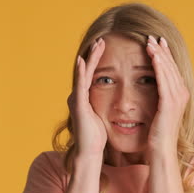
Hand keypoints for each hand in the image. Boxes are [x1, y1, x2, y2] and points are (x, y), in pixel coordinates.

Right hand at [67, 37, 106, 157]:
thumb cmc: (97, 138)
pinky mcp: (79, 106)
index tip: (107, 47)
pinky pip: (81, 86)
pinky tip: (85, 61)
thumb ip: (104, 106)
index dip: (99, 61)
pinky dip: (83, 72)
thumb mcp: (102, 117)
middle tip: (102, 39)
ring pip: (84, 74)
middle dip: (95, 55)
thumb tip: (116, 101)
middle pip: (88, 70)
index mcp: (86, 98)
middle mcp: (79, 96)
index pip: (94, 74)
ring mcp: (77, 100)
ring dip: (90, 58)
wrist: (90, 153)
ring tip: (96, 43)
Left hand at [145, 35, 189, 154]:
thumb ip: (158, 98)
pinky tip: (153, 57)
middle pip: (171, 67)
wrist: (162, 150)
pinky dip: (159, 67)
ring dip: (159, 55)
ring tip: (150, 42)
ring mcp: (177, 99)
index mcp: (179, 95)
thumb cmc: (158, 134)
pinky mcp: (169, 104)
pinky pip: (163, 81)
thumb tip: (151, 88)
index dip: (165, 55)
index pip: (171, 70)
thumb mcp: (158, 112)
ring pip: (167, 71)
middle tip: (152, 37)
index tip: (157, 42)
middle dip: (161, 51)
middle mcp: (181, 94)